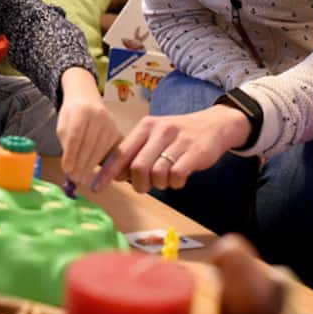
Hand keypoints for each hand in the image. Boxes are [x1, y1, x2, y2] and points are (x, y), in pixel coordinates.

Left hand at [56, 68, 122, 186]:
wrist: (86, 96)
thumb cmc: (72, 113)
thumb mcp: (63, 125)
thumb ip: (66, 143)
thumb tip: (69, 168)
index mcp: (81, 111)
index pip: (76, 136)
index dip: (71, 155)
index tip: (66, 170)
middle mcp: (98, 115)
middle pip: (89, 145)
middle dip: (81, 165)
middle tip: (74, 179)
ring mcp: (109, 123)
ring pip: (99, 150)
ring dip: (89, 167)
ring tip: (81, 179)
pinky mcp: (116, 131)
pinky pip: (108, 150)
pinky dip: (99, 163)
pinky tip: (92, 171)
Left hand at [95, 104, 249, 192]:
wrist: (216, 125)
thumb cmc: (179, 135)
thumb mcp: (156, 137)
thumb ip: (137, 152)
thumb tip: (116, 175)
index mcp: (146, 126)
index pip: (121, 152)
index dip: (107, 172)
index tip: (96, 188)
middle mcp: (160, 131)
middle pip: (138, 168)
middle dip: (139, 184)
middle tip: (145, 186)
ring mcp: (178, 141)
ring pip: (157, 174)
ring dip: (159, 184)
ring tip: (166, 179)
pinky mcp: (195, 152)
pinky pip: (177, 177)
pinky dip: (175, 184)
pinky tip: (179, 178)